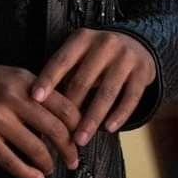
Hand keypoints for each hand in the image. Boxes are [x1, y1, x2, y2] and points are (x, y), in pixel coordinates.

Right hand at [0, 64, 81, 177]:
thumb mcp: (13, 76)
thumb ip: (38, 92)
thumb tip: (65, 117)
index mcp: (24, 81)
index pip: (63, 105)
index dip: (78, 125)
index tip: (82, 136)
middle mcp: (13, 98)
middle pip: (55, 129)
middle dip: (69, 149)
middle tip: (74, 159)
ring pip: (36, 148)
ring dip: (49, 163)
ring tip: (51, 168)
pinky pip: (12, 162)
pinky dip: (28, 173)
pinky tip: (36, 177)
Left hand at [30, 29, 156, 144]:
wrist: (137, 44)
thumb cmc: (97, 56)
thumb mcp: (80, 53)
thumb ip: (64, 72)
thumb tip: (39, 104)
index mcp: (83, 38)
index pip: (62, 60)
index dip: (48, 79)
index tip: (35, 98)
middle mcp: (105, 43)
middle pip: (83, 80)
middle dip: (70, 109)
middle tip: (59, 133)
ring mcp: (126, 57)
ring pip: (107, 93)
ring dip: (92, 119)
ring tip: (80, 139)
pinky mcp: (143, 72)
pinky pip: (130, 98)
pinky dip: (119, 115)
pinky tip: (109, 129)